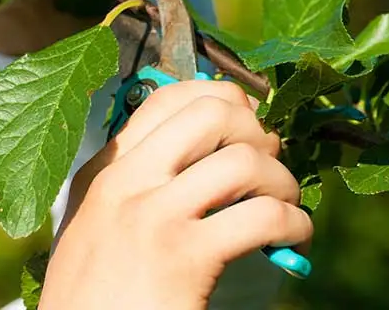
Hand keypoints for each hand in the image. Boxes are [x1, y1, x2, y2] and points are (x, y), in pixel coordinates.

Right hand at [41, 81, 313, 308]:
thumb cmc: (94, 299)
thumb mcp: (97, 229)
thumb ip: (137, 189)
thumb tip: (210, 158)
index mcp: (103, 173)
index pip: (166, 99)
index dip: (221, 101)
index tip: (246, 129)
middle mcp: (124, 183)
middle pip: (211, 113)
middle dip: (256, 133)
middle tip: (267, 167)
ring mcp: (152, 216)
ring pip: (244, 160)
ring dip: (282, 181)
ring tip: (284, 207)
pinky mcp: (184, 257)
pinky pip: (263, 216)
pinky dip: (294, 224)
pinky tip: (291, 241)